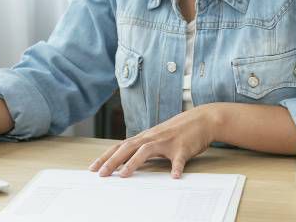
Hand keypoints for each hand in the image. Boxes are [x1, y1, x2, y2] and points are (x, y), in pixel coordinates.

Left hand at [88, 104, 220, 178]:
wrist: (202, 119)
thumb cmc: (178, 132)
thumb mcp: (157, 139)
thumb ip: (143, 149)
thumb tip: (127, 163)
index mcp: (145, 137)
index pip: (120, 147)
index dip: (106, 157)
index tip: (93, 168)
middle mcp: (152, 137)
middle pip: (128, 147)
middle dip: (112, 161)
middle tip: (101, 174)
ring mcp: (167, 142)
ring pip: (146, 150)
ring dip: (134, 162)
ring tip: (124, 175)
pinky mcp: (183, 147)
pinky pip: (179, 159)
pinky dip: (176, 168)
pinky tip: (174, 177)